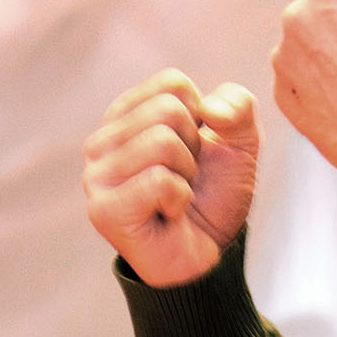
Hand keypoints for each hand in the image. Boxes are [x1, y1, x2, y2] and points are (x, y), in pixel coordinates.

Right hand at [83, 69, 258, 286]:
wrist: (212, 252)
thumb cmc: (215, 194)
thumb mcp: (239, 141)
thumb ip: (237, 106)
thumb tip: (210, 110)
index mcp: (125, 116)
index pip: (172, 84)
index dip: (201, 118)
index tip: (194, 150)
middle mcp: (102, 142)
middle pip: (168, 110)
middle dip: (193, 147)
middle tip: (184, 178)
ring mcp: (97, 177)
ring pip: (161, 141)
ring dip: (186, 174)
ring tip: (175, 196)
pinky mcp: (104, 211)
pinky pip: (158, 180)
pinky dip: (179, 198)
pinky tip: (169, 215)